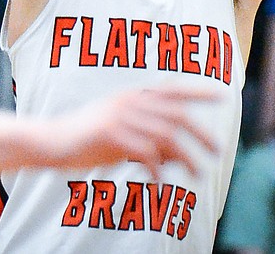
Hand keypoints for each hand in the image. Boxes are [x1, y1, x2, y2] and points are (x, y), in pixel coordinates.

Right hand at [42, 84, 218, 177]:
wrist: (52, 140)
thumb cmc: (88, 138)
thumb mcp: (122, 133)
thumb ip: (150, 139)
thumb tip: (182, 156)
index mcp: (132, 96)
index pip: (172, 90)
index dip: (198, 92)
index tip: (222, 96)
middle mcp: (129, 102)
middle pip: (176, 114)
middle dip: (201, 132)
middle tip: (217, 150)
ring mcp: (120, 116)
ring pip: (166, 136)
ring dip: (186, 157)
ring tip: (198, 174)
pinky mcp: (111, 134)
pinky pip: (145, 154)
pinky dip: (158, 171)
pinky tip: (161, 184)